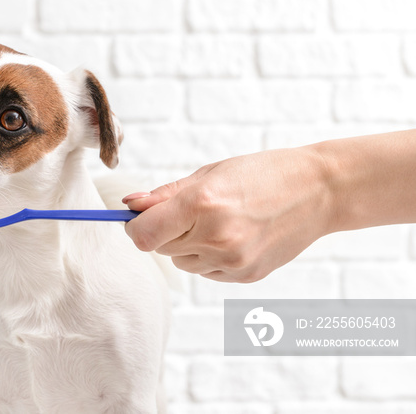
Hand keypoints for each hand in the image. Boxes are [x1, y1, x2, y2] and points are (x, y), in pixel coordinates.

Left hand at [123, 147, 332, 282]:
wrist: (320, 191)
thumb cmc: (263, 173)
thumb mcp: (210, 173)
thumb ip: (165, 194)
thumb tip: (129, 206)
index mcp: (202, 204)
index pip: (142, 234)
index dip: (134, 226)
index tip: (138, 217)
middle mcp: (216, 237)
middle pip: (159, 248)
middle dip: (163, 231)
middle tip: (190, 211)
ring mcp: (233, 261)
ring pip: (182, 262)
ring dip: (186, 245)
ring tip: (218, 221)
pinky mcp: (246, 276)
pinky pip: (206, 272)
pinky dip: (209, 257)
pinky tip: (234, 235)